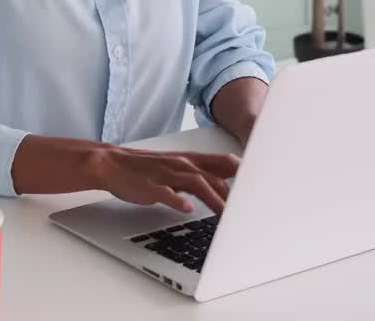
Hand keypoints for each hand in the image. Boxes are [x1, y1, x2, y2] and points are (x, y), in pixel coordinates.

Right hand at [89, 146, 239, 213]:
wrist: (112, 164)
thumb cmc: (147, 168)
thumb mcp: (177, 166)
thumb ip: (200, 173)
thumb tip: (225, 184)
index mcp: (190, 160)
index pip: (225, 162)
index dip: (245, 172)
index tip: (261, 184)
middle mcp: (182, 164)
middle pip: (215, 176)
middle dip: (234, 193)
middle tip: (249, 209)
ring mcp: (166, 174)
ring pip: (196, 183)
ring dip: (214, 198)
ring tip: (226, 215)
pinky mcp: (150, 186)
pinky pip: (166, 193)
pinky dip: (177, 200)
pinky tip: (187, 209)